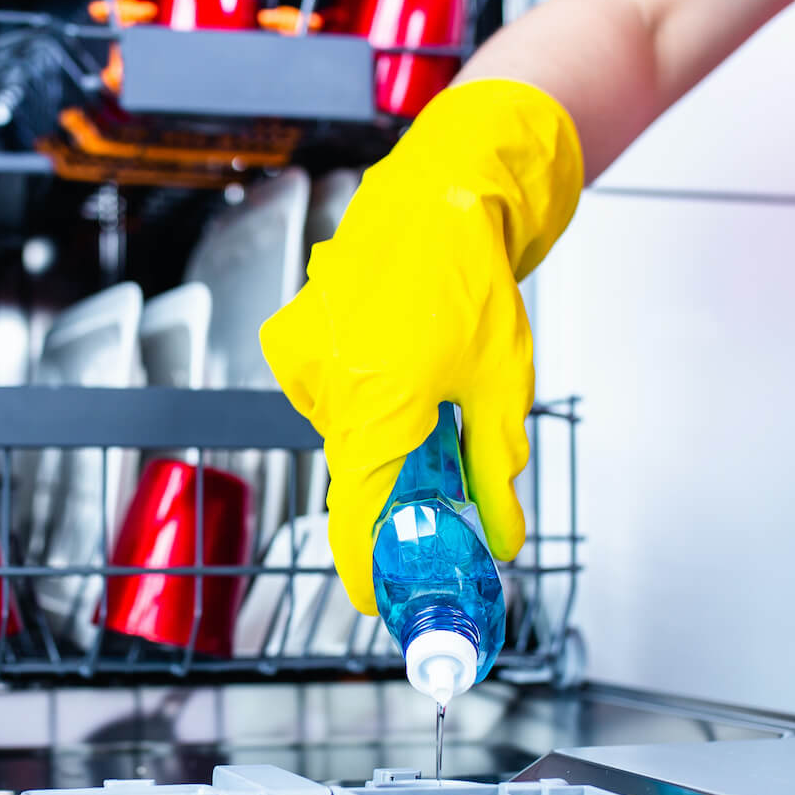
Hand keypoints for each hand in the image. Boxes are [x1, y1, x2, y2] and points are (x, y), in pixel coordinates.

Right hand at [258, 80, 582, 612]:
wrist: (436, 194)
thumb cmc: (469, 277)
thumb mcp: (502, 384)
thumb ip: (496, 469)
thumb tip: (501, 535)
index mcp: (382, 403)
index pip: (360, 515)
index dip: (366, 568)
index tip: (376, 600)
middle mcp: (330, 388)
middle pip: (358, 477)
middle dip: (400, 493)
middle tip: (444, 484)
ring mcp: (303, 363)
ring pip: (347, 437)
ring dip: (384, 439)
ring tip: (429, 394)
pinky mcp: (293, 344)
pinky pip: (329, 399)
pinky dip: (363, 400)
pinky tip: (395, 362)